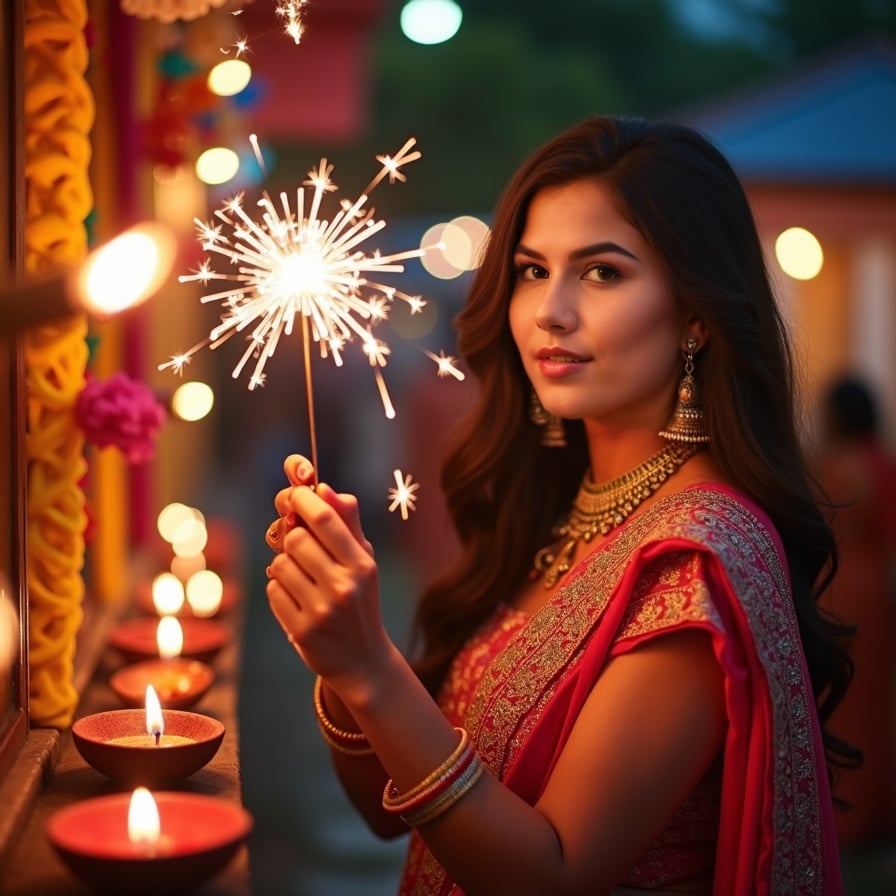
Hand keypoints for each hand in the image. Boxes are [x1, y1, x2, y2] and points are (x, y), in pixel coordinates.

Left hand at [265, 458, 386, 684]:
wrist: (363, 660)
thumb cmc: (360, 599)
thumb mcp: (363, 561)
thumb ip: (347, 522)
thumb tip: (325, 488)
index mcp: (361, 565)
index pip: (325, 519)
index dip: (303, 499)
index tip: (294, 495)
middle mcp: (344, 587)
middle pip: (295, 539)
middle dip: (292, 538)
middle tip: (301, 548)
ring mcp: (321, 611)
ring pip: (279, 564)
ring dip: (284, 566)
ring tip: (301, 578)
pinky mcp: (301, 631)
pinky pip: (273, 591)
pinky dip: (279, 589)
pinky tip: (297, 599)